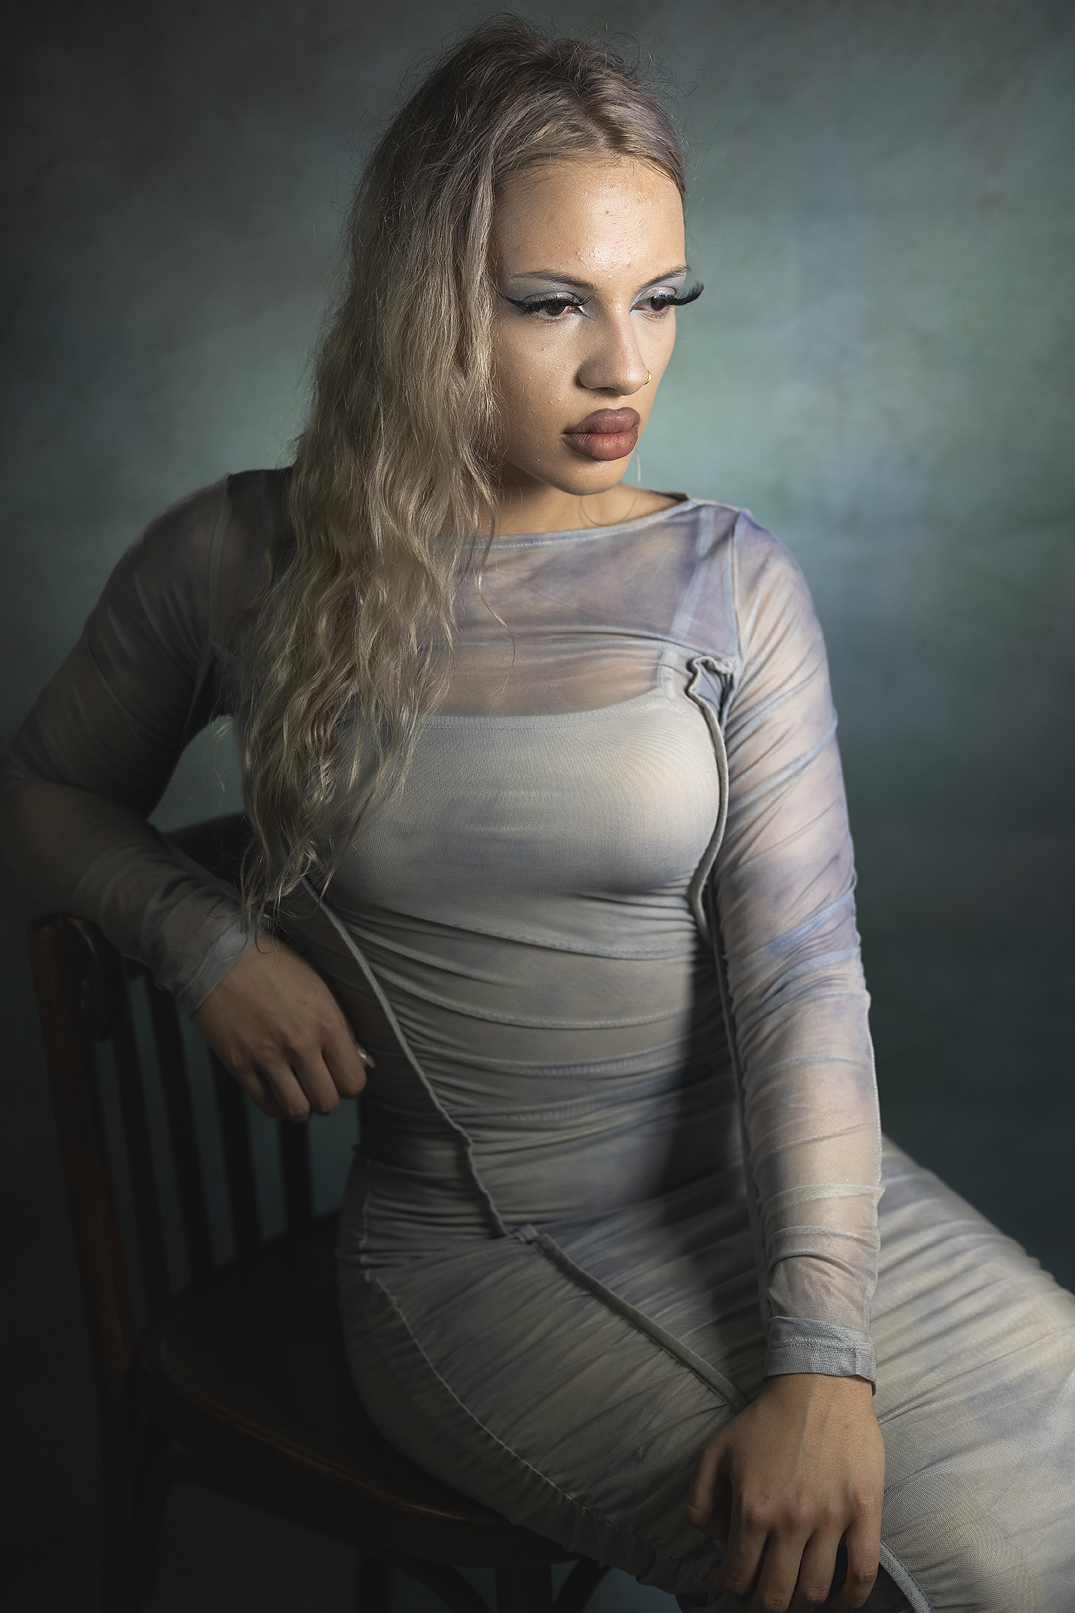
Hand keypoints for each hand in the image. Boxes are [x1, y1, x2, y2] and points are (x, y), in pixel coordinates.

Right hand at [191, 937, 370, 1120]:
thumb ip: (342, 1028)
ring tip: (298, 1090)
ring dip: (301, 1106)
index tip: (339, 1075)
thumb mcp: (320, 988)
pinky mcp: (239, 1064)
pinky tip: (276, 1089)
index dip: (348, 1083)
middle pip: (327, 1103)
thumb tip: (360, 1062)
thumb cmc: (274, 968)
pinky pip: (266, 1105)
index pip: (353, 1082)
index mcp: (326, 1022)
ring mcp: (267, 1056)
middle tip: (318, 1083)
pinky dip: (275, 1104)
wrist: (222, 956)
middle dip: (325, 1098)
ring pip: (297, 1111)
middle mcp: (300, 1043)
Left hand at [686, 1373, 883, 1611]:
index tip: (730, 1582)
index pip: (737, 1576)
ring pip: (815, 1592)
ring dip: (801, 1604)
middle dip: (762, 1606)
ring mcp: (831, 1519)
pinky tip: (838, 1600)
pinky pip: (862, 1574)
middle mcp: (791, 1521)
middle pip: (775, 1596)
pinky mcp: (865, 1512)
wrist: (819, 1385)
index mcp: (753, 1508)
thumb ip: (701, 1499)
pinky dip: (851, 1600)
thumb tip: (711, 1542)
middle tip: (761, 1598)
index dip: (729, 1588)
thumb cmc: (767, 1418)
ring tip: (795, 1595)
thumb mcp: (716, 1450)